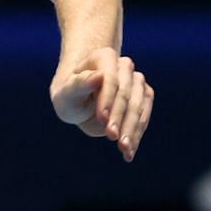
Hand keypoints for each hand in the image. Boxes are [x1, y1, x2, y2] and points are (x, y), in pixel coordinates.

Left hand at [50, 47, 154, 162]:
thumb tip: (98, 77)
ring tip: (123, 149)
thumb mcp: (67, 94)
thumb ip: (79, 85)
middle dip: (119, 116)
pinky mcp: (144, 97)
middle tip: (111, 137)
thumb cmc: (70, 97)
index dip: (108, 98)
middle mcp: (123, 66)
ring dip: (132, 128)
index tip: (102, 119)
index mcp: (103, 58)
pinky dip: (137, 134)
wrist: (80, 103)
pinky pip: (144, 115)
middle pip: (126, 93)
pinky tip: (129, 152)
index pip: (110, 78)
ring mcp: (136, 81)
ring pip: (139, 106)